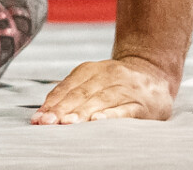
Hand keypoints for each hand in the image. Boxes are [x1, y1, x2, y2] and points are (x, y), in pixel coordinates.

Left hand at [32, 56, 174, 124]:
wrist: (154, 73)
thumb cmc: (116, 82)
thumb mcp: (92, 81)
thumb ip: (70, 95)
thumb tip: (42, 115)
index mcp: (90, 70)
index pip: (67, 87)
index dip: (52, 103)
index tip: (38, 118)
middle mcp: (107, 76)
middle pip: (81, 94)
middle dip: (62, 109)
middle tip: (47, 123)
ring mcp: (125, 89)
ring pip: (100, 101)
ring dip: (82, 113)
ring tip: (67, 123)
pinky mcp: (142, 104)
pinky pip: (125, 110)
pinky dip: (111, 115)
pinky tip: (98, 121)